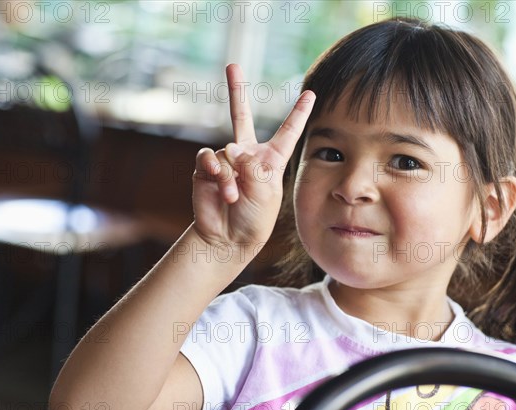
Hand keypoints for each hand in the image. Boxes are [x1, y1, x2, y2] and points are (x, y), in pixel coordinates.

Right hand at [192, 64, 314, 250]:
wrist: (228, 238)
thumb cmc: (254, 218)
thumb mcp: (265, 192)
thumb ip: (251, 165)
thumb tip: (229, 146)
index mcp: (270, 160)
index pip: (287, 132)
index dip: (298, 113)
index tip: (311, 94)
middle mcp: (247, 155)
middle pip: (241, 116)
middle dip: (236, 91)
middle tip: (232, 66)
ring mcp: (225, 161)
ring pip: (226, 151)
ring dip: (230, 175)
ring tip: (234, 196)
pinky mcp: (205, 170)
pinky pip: (208, 159)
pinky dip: (215, 174)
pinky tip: (222, 190)